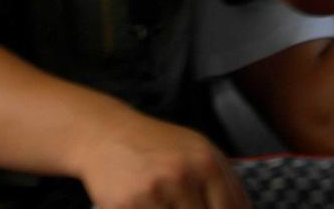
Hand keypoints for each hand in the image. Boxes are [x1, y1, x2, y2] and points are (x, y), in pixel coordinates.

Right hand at [77, 112, 248, 208]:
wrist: (106, 133)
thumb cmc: (157, 146)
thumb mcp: (198, 151)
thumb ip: (227, 186)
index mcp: (206, 161)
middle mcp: (182, 174)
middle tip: (182, 205)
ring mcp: (154, 191)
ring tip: (164, 202)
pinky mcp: (127, 206)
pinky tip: (147, 205)